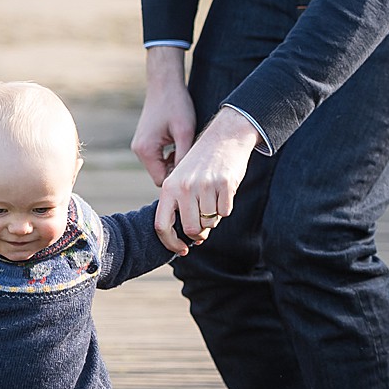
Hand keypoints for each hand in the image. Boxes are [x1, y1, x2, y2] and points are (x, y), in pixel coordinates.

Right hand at [134, 61, 197, 186]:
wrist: (165, 83)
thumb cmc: (176, 105)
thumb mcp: (185, 132)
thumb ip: (184, 157)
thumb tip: (187, 179)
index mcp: (145, 150)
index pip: (162, 181)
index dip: (178, 179)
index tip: (194, 171)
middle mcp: (138, 150)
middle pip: (160, 175)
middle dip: (176, 170)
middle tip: (193, 158)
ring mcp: (140, 146)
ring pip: (160, 167)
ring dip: (174, 162)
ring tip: (187, 147)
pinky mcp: (145, 141)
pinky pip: (158, 158)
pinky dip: (169, 156)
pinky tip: (180, 144)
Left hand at [155, 107, 260, 253]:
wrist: (224, 137)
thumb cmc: (201, 164)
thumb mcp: (183, 181)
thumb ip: (182, 207)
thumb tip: (192, 239)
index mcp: (169, 187)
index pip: (162, 225)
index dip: (171, 243)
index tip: (182, 250)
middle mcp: (185, 187)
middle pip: (190, 229)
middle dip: (199, 233)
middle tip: (204, 224)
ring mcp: (205, 185)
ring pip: (209, 222)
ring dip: (213, 217)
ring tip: (213, 199)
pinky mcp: (224, 184)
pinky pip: (225, 212)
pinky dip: (226, 207)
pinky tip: (224, 191)